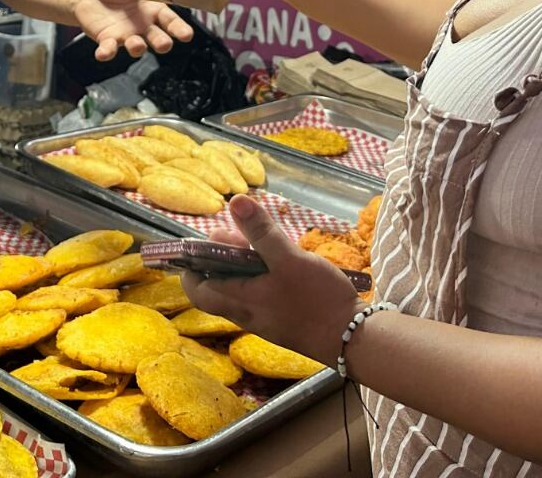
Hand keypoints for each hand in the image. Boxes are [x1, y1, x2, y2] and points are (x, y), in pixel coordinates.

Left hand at [76, 0, 194, 61]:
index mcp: (154, 10)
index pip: (171, 21)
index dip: (180, 29)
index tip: (187, 35)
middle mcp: (144, 26)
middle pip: (158, 38)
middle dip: (163, 43)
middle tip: (165, 44)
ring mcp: (127, 35)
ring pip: (137, 46)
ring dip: (138, 48)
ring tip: (137, 45)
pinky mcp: (108, 40)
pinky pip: (109, 49)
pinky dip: (106, 52)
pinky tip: (103, 54)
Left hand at [181, 195, 361, 363]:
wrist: (351, 340)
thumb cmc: (316, 300)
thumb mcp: (289, 259)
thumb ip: (261, 232)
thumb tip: (235, 202)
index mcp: (240, 300)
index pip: (197, 290)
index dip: (190, 267)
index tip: (197, 244)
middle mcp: (247, 313)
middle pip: (217, 288)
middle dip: (218, 259)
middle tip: (232, 235)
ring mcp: (265, 318)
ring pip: (239, 290)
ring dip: (240, 266)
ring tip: (256, 243)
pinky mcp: (282, 319)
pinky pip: (258, 296)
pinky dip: (258, 276)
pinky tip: (277, 261)